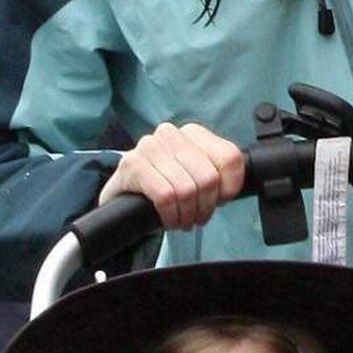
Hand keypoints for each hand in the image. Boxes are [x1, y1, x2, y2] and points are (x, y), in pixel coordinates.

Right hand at [98, 121, 246, 233]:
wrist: (121, 200)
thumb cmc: (164, 189)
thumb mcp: (194, 177)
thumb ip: (217, 175)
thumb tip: (231, 189)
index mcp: (193, 132)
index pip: (230, 158)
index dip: (229, 188)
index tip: (218, 201)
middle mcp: (171, 133)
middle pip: (208, 178)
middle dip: (205, 207)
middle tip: (196, 218)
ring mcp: (149, 146)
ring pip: (186, 189)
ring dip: (186, 215)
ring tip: (181, 220)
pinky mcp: (132, 165)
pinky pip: (165, 197)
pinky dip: (170, 215)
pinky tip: (167, 219)